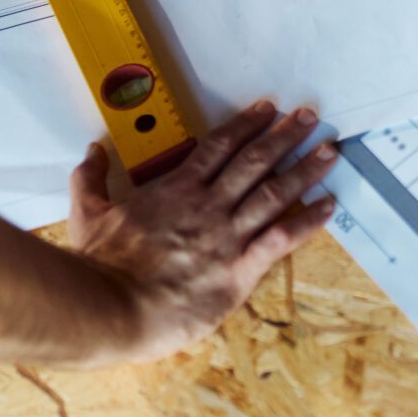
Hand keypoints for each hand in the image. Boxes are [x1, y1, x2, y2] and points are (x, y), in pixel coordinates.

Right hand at [67, 101, 337, 363]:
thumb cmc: (100, 265)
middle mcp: (208, 206)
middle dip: (285, 136)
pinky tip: (328, 205)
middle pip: (255, 161)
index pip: (218, 146)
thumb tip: (92, 151)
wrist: (110, 308)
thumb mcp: (88, 214)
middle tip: (310, 117)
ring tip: (329, 151)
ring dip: (304, 169)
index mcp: (175, 189)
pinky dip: (308, 221)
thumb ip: (90, 179)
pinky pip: (281, 239)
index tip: (268, 108)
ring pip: (274, 193)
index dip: (246, 124)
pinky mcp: (239, 270)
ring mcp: (226, 236)